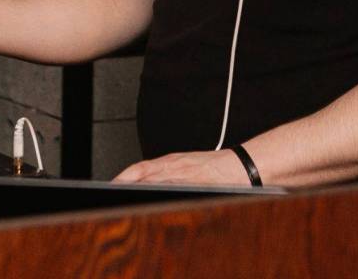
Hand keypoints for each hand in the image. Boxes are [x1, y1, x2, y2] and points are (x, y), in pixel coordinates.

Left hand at [113, 149, 250, 185]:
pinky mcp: (194, 182)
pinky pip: (172, 185)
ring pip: (154, 179)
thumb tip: (153, 184)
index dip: (125, 175)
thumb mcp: (191, 166)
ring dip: (137, 186)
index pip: (142, 167)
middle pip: (143, 172)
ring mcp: (184, 174)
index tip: (113, 182)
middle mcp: (175, 165)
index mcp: (173, 161)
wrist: (245, 166)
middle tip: (111, 189)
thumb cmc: (220, 168)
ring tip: (122, 193)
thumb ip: (172, 174)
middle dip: (125, 182)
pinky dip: (159, 190)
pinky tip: (149, 196)